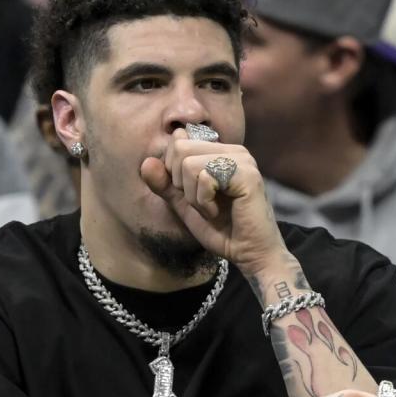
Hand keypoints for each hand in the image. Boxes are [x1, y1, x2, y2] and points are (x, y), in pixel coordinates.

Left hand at [140, 128, 288, 276]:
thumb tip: (146, 162)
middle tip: (202, 203)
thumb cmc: (222, 231)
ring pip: (188, 163)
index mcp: (221, 151)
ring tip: (211, 209)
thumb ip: (166, 184)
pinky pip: (204, 176)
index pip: (178, 141)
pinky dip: (203, 200)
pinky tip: (218, 212)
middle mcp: (233, 150)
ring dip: (193, 195)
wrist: (250, 255)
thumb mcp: (185, 205)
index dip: (174, 172)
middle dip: (181, 183)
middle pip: (179, 148)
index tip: (194, 196)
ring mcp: (242, 160)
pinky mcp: (247, 174)